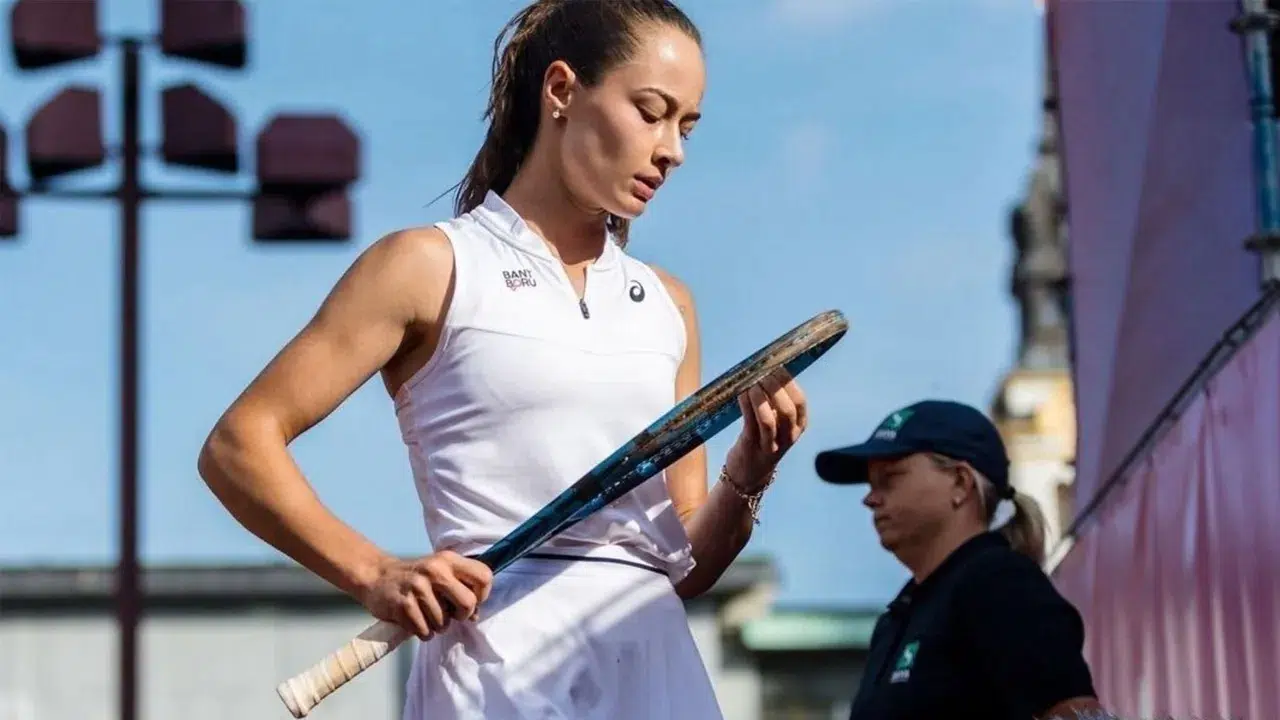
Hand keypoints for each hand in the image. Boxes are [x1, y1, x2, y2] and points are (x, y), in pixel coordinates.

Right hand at [356, 551, 493, 639]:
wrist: (377, 577)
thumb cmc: (417, 579)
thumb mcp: (441, 573)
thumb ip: (461, 588)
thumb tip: (475, 615)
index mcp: (448, 560)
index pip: (484, 577)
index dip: (482, 595)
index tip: (470, 600)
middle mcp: (435, 570)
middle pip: (468, 603)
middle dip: (461, 615)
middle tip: (450, 613)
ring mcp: (418, 587)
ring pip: (444, 623)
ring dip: (437, 625)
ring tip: (426, 614)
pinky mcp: (403, 605)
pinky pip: (425, 632)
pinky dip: (422, 632)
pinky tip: (415, 620)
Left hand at [726, 367, 808, 491]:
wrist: (748, 474)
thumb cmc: (762, 439)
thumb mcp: (776, 422)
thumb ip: (776, 401)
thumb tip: (766, 368)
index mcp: (798, 426)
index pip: (799, 401)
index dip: (788, 381)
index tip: (776, 365)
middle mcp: (789, 437)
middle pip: (787, 409)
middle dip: (774, 387)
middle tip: (761, 372)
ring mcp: (771, 444)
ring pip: (769, 418)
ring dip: (759, 396)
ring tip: (751, 382)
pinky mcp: (752, 446)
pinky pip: (750, 423)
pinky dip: (746, 404)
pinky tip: (741, 392)